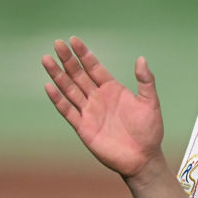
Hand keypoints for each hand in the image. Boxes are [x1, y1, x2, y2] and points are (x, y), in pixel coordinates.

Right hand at [43, 36, 163, 177]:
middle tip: (57, 43)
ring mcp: (89, 111)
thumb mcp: (150, 103)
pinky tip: (49, 86)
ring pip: (70, 89)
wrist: (142, 157)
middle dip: (68, 59)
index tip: (73, 40)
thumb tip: (141, 59)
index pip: (94, 67)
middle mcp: (98, 98)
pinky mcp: (83, 127)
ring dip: (58, 75)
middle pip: (79, 74)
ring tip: (47, 59)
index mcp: (113, 89)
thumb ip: (146, 81)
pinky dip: (58, 99)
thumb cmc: (149, 130)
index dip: (84, 54)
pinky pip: (67, 111)